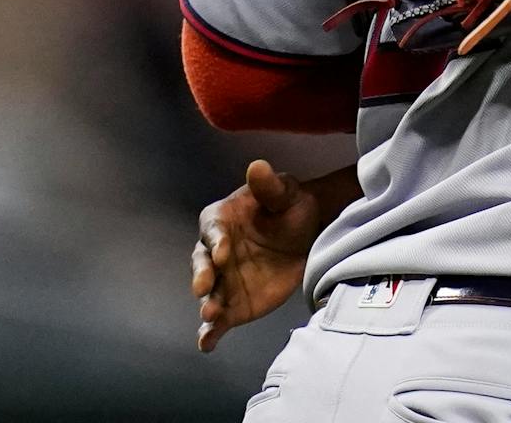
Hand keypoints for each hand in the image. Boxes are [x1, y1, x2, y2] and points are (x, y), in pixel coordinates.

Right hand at [190, 159, 329, 352]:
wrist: (308, 233)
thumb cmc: (290, 205)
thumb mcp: (285, 192)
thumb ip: (269, 185)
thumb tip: (257, 166)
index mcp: (220, 221)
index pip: (212, 232)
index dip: (217, 242)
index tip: (223, 252)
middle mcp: (214, 252)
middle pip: (202, 266)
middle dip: (203, 277)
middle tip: (205, 289)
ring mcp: (223, 280)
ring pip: (209, 294)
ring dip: (208, 306)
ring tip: (211, 316)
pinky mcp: (234, 303)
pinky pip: (219, 319)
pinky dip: (211, 332)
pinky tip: (206, 344)